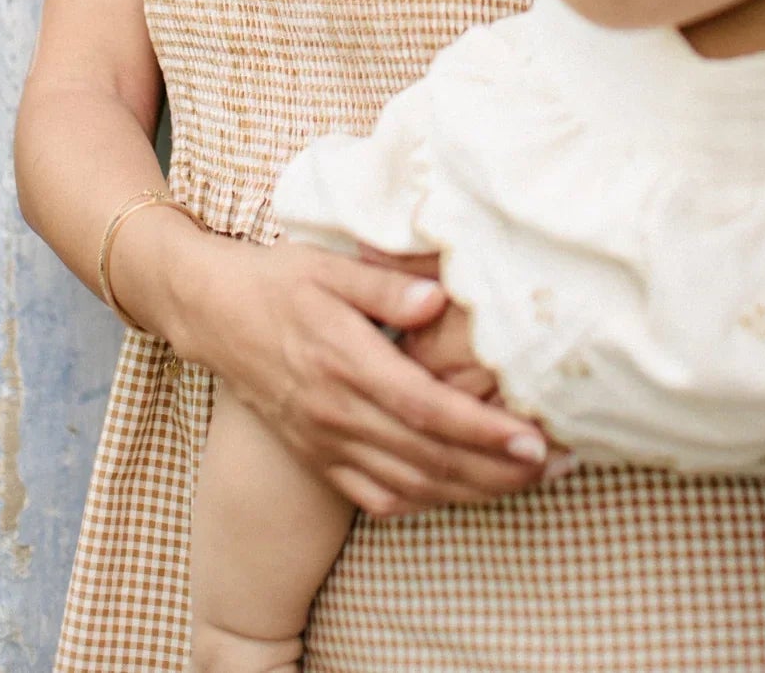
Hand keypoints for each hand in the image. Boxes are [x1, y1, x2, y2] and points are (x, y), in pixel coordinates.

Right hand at [180, 235, 549, 517]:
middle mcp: (336, 411)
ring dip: (470, 490)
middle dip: (496, 468)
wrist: (212, 313)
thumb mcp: (329, 264)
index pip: (426, 408)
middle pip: (428, 456)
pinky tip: (456, 493)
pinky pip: (375, 494)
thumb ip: (384, 282)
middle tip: (552, 465)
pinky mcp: (317, 456)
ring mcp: (324, 441)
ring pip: (408, 484)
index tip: (533, 437)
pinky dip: (421, 501)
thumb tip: (437, 298)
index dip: (482, 429)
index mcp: (344, 360)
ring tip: (523, 482)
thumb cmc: (279, 279)